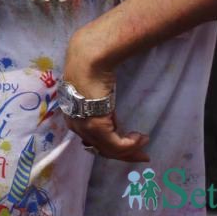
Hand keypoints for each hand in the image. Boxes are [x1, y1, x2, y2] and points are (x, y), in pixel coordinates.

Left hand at [60, 45, 148, 161]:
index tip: (128, 147)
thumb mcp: (96, 97)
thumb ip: (101, 111)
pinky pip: (117, 145)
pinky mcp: (96, 126)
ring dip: (130, 149)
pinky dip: (131, 144)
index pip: (92, 141)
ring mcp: (85, 127)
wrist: (89, 60)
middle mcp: (75, 125)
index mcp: (72, 118)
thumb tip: (112, 121)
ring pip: (110, 150)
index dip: (112, 148)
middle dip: (124, 154)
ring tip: (144, 141)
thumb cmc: (92, 71)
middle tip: (143, 156)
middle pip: (101, 149)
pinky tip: (140, 137)